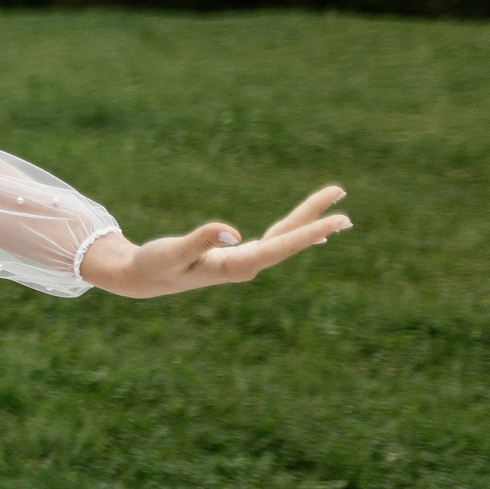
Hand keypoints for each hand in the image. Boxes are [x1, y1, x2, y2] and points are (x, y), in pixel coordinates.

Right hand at [77, 185, 349, 297]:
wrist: (142, 279)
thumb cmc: (154, 263)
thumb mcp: (174, 250)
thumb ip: (201, 239)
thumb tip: (232, 231)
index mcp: (236, 266)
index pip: (281, 246)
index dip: (310, 231)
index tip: (338, 219)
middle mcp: (245, 266)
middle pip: (288, 241)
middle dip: (316, 224)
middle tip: (346, 209)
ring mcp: (242, 262)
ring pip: (282, 239)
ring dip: (307, 226)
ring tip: (338, 218)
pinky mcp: (235, 256)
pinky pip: (272, 242)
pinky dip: (291, 232)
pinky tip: (305, 233)